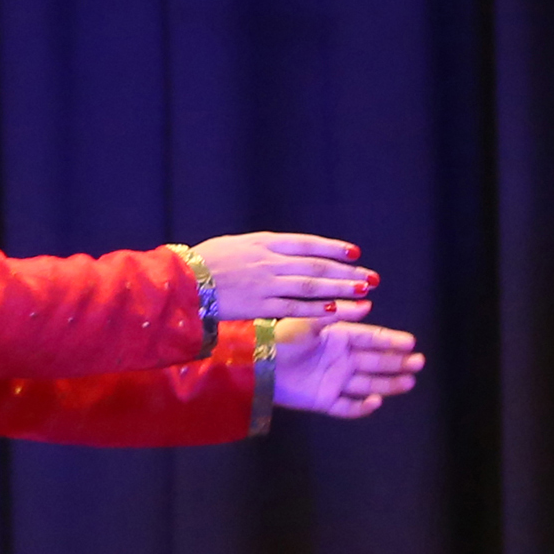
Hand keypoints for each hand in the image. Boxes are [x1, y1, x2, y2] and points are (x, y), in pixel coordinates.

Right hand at [186, 232, 371, 318]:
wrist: (182, 282)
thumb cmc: (206, 262)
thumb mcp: (238, 245)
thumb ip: (266, 250)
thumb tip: (293, 254)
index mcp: (264, 243)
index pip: (307, 244)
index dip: (333, 248)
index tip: (355, 253)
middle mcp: (269, 262)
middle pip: (316, 266)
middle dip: (346, 272)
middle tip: (371, 277)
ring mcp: (266, 285)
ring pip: (311, 287)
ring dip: (340, 290)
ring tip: (363, 293)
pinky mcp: (260, 307)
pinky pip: (294, 308)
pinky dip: (317, 309)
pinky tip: (337, 311)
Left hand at [271, 318, 422, 420]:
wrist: (258, 364)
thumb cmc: (282, 339)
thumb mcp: (309, 321)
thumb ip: (336, 314)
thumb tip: (367, 304)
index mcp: (339, 338)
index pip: (371, 339)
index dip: (391, 341)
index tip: (411, 342)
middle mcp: (341, 359)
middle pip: (376, 362)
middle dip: (398, 362)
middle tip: (419, 362)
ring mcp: (335, 380)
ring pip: (369, 383)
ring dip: (390, 383)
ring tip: (410, 381)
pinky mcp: (325, 400)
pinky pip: (348, 406)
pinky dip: (362, 406)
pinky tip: (376, 401)